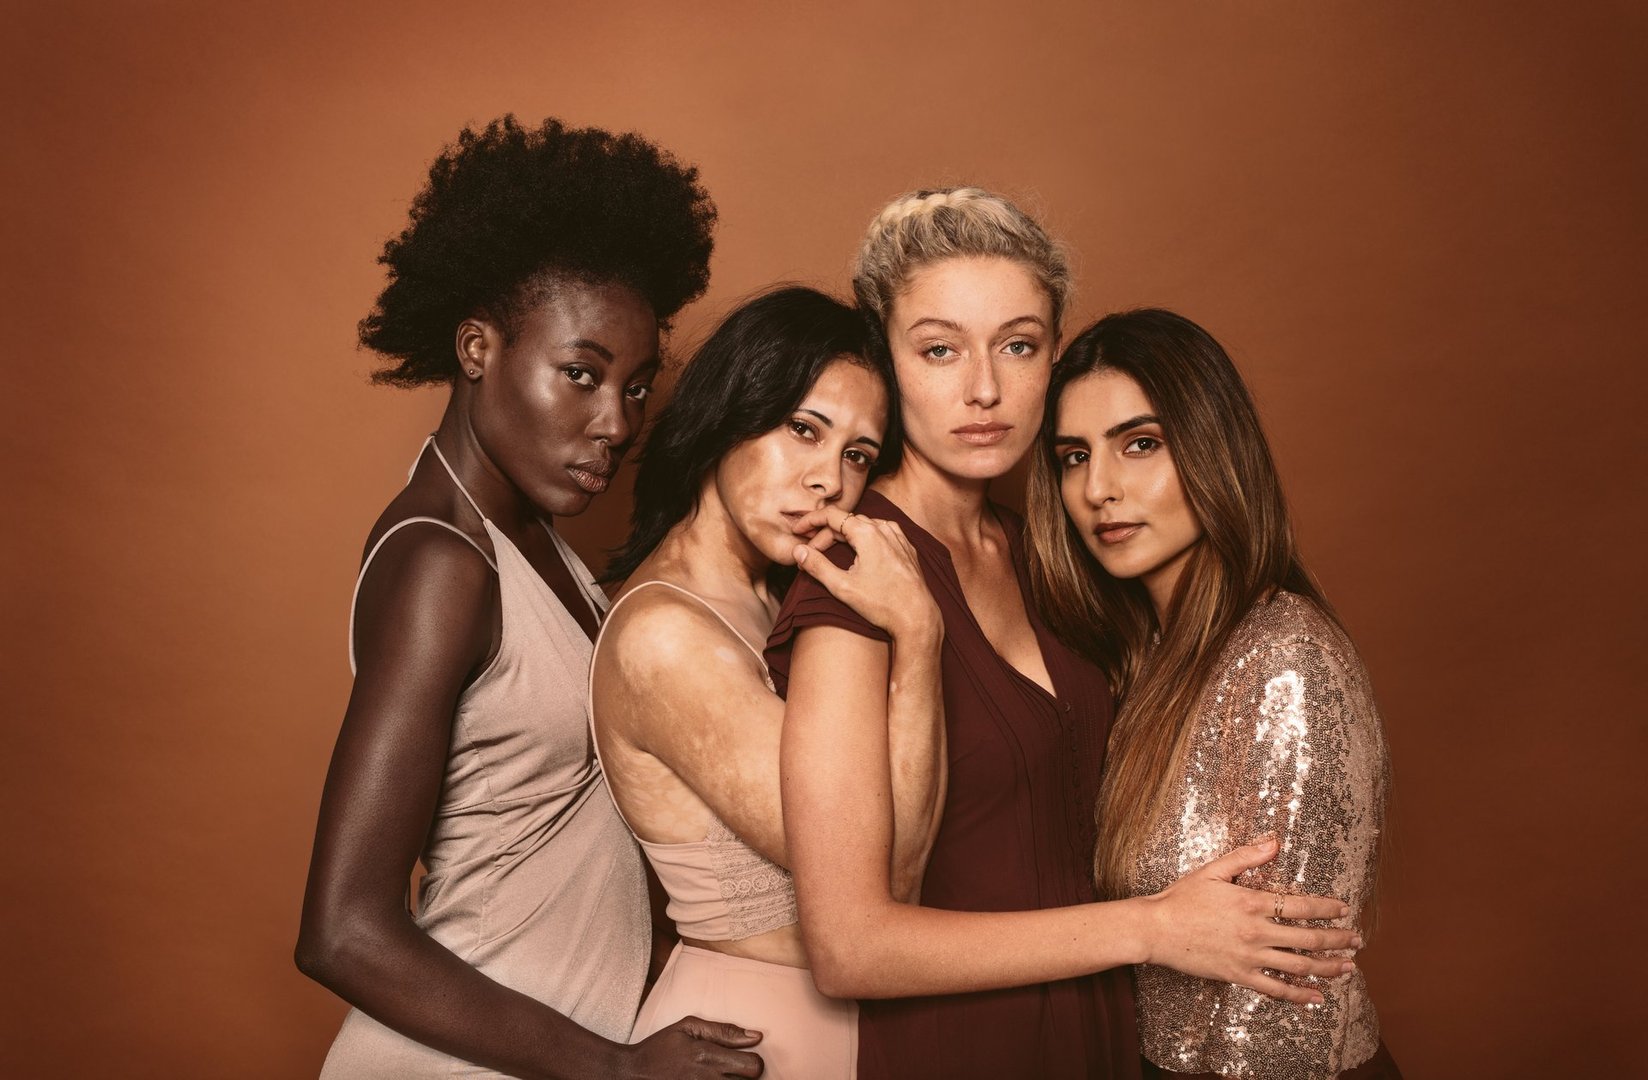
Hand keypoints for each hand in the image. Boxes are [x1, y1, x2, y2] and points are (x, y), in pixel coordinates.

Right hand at [619, 1016, 763, 1077]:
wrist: (634, 1073)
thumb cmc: (662, 1047)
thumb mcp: (688, 1027)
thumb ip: (723, 1030)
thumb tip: (756, 1036)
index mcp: (707, 1056)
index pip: (753, 1066)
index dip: (754, 1061)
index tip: (744, 1057)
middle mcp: (707, 1079)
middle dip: (747, 1076)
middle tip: (734, 1070)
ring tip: (722, 1076)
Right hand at [791, 507, 939, 640]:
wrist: (918, 617)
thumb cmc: (882, 604)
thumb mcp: (843, 587)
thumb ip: (817, 566)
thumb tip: (798, 551)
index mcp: (867, 533)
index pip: (832, 515)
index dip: (810, 521)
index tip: (797, 530)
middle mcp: (884, 529)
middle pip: (846, 522)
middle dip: (825, 535)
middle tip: (810, 553)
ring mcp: (898, 537)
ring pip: (863, 527)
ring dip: (844, 537)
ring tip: (830, 553)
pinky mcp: (906, 548)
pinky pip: (880, 534)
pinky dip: (863, 539)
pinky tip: (858, 554)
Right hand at [1139, 837, 1362, 1005]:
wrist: (1156, 929)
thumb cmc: (1182, 898)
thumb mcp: (1213, 870)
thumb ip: (1247, 856)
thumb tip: (1274, 842)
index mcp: (1252, 902)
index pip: (1302, 906)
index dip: (1328, 909)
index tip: (1345, 910)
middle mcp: (1256, 931)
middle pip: (1309, 938)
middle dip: (1338, 940)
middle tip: (1357, 940)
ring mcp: (1249, 957)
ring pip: (1299, 966)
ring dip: (1328, 968)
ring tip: (1348, 968)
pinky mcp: (1239, 975)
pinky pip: (1275, 989)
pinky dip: (1299, 995)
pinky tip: (1317, 997)